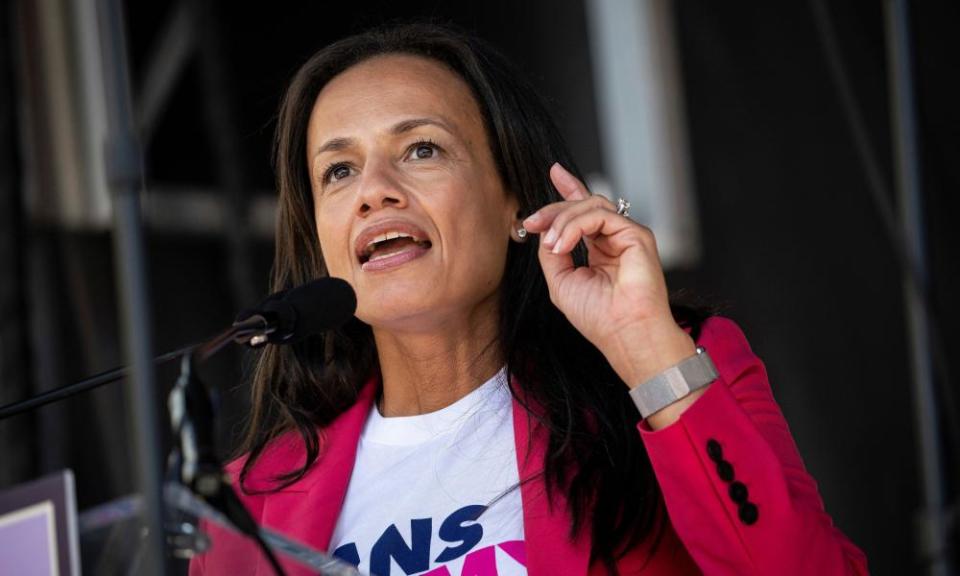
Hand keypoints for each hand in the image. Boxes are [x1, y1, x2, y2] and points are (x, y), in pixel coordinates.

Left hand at [523, 163, 696, 392]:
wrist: (624, 333)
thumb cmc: (597, 316)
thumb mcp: (561, 281)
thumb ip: (552, 252)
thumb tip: (545, 230)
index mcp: (599, 250)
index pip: (584, 213)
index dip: (569, 189)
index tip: (554, 172)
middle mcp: (614, 239)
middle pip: (583, 204)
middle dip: (554, 208)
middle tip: (533, 221)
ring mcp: (627, 235)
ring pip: (590, 205)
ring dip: (563, 220)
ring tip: (552, 244)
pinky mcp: (636, 234)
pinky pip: (600, 215)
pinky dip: (575, 226)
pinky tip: (563, 244)